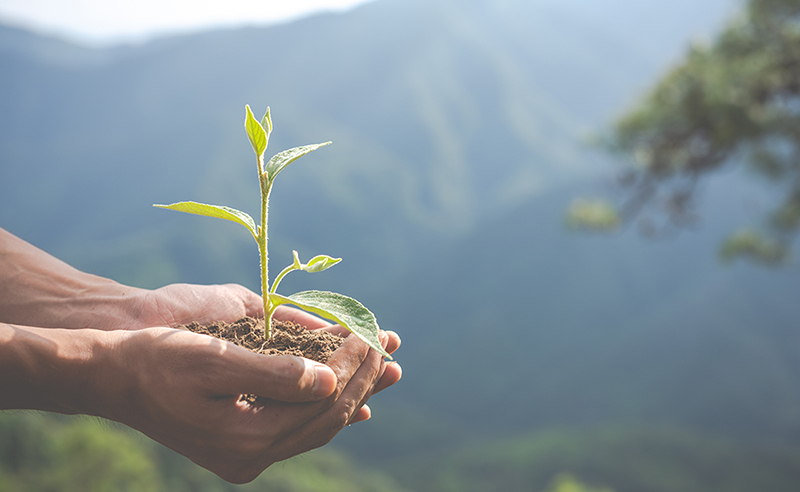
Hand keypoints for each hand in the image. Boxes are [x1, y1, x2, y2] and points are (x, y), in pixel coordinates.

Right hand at [100, 324, 400, 482]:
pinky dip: (327, 409)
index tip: (371, 333)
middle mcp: (251, 456)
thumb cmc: (158, 359)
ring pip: (318, 426)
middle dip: (362, 379)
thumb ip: (274, 373)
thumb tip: (329, 380)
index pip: (322, 402)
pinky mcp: (242, 446)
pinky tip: (352, 400)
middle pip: (327, 418)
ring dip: (353, 392)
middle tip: (389, 345)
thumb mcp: (214, 359)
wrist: (112, 378)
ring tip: (385, 367)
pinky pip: (299, 430)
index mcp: (246, 438)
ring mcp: (246, 456)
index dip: (353, 366)